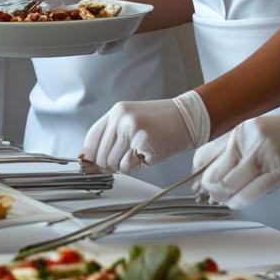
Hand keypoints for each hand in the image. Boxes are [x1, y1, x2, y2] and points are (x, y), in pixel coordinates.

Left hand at [82, 90, 208, 173]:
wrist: (189, 118)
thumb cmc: (162, 122)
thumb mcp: (132, 121)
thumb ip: (112, 135)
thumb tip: (90, 158)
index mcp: (116, 112)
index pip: (92, 138)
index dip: (90, 155)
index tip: (93, 165)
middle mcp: (121, 118)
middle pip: (100, 155)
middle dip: (109, 165)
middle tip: (124, 161)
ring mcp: (132, 129)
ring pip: (112, 163)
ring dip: (123, 166)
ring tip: (138, 155)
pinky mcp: (144, 142)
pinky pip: (127, 166)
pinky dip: (135, 167)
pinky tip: (145, 156)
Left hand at [194, 101, 279, 207]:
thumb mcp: (255, 132)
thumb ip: (232, 147)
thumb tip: (205, 167)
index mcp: (241, 130)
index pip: (207, 153)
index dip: (198, 171)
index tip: (195, 180)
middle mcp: (251, 140)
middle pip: (217, 172)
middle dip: (209, 188)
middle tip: (208, 194)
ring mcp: (267, 155)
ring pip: (233, 184)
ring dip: (224, 196)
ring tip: (223, 198)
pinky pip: (253, 192)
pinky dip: (240, 200)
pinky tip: (236, 201)